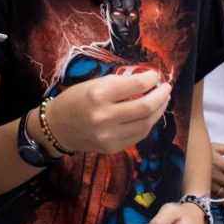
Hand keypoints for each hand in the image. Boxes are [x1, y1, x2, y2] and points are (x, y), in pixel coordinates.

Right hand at [47, 71, 171, 153]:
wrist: (57, 127)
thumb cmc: (76, 99)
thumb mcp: (94, 84)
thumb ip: (120, 83)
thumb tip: (147, 81)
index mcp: (98, 95)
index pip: (135, 85)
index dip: (151, 79)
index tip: (156, 76)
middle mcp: (104, 117)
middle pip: (145, 107)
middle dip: (161, 96)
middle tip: (166, 88)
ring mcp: (109, 135)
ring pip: (146, 123)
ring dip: (159, 110)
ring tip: (162, 100)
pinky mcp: (112, 148)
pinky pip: (138, 136)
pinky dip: (148, 124)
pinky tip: (150, 115)